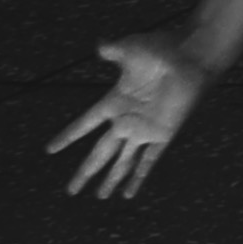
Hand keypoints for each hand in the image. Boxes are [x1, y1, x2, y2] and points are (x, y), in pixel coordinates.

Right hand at [53, 33, 210, 199]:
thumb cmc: (163, 49)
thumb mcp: (131, 49)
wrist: (193, 57)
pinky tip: (129, 193)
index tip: (50, 150)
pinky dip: (138, 177)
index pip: (84, 124)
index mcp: (114, 101)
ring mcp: (144, 130)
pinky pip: (148, 161)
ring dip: (110, 180)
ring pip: (121, 162)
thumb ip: (114, 51)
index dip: (67, 137)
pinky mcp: (162, 134)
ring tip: (100, 197)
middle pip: (100, 153)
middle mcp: (126, 120)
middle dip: (85, 172)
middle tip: (70, 191)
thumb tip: (100, 46)